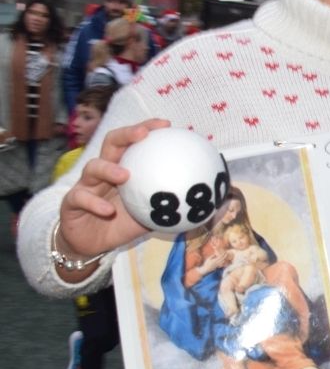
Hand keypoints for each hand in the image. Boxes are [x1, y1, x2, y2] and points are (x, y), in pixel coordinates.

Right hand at [57, 119, 170, 271]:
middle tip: (143, 135)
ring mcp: (86, 184)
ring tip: (125, 175)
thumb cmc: (124, 223)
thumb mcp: (154, 214)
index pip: (134, 142)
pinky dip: (95, 203)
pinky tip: (109, 210)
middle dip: (127, 134)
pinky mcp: (72, 202)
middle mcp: (105, 171)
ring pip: (93, 167)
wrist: (93, 243)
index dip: (147, 129)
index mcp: (124, 167)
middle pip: (112, 143)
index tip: (167, 125)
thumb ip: (178, 205)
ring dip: (109, 169)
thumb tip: (219, 201)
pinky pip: (81, 198)